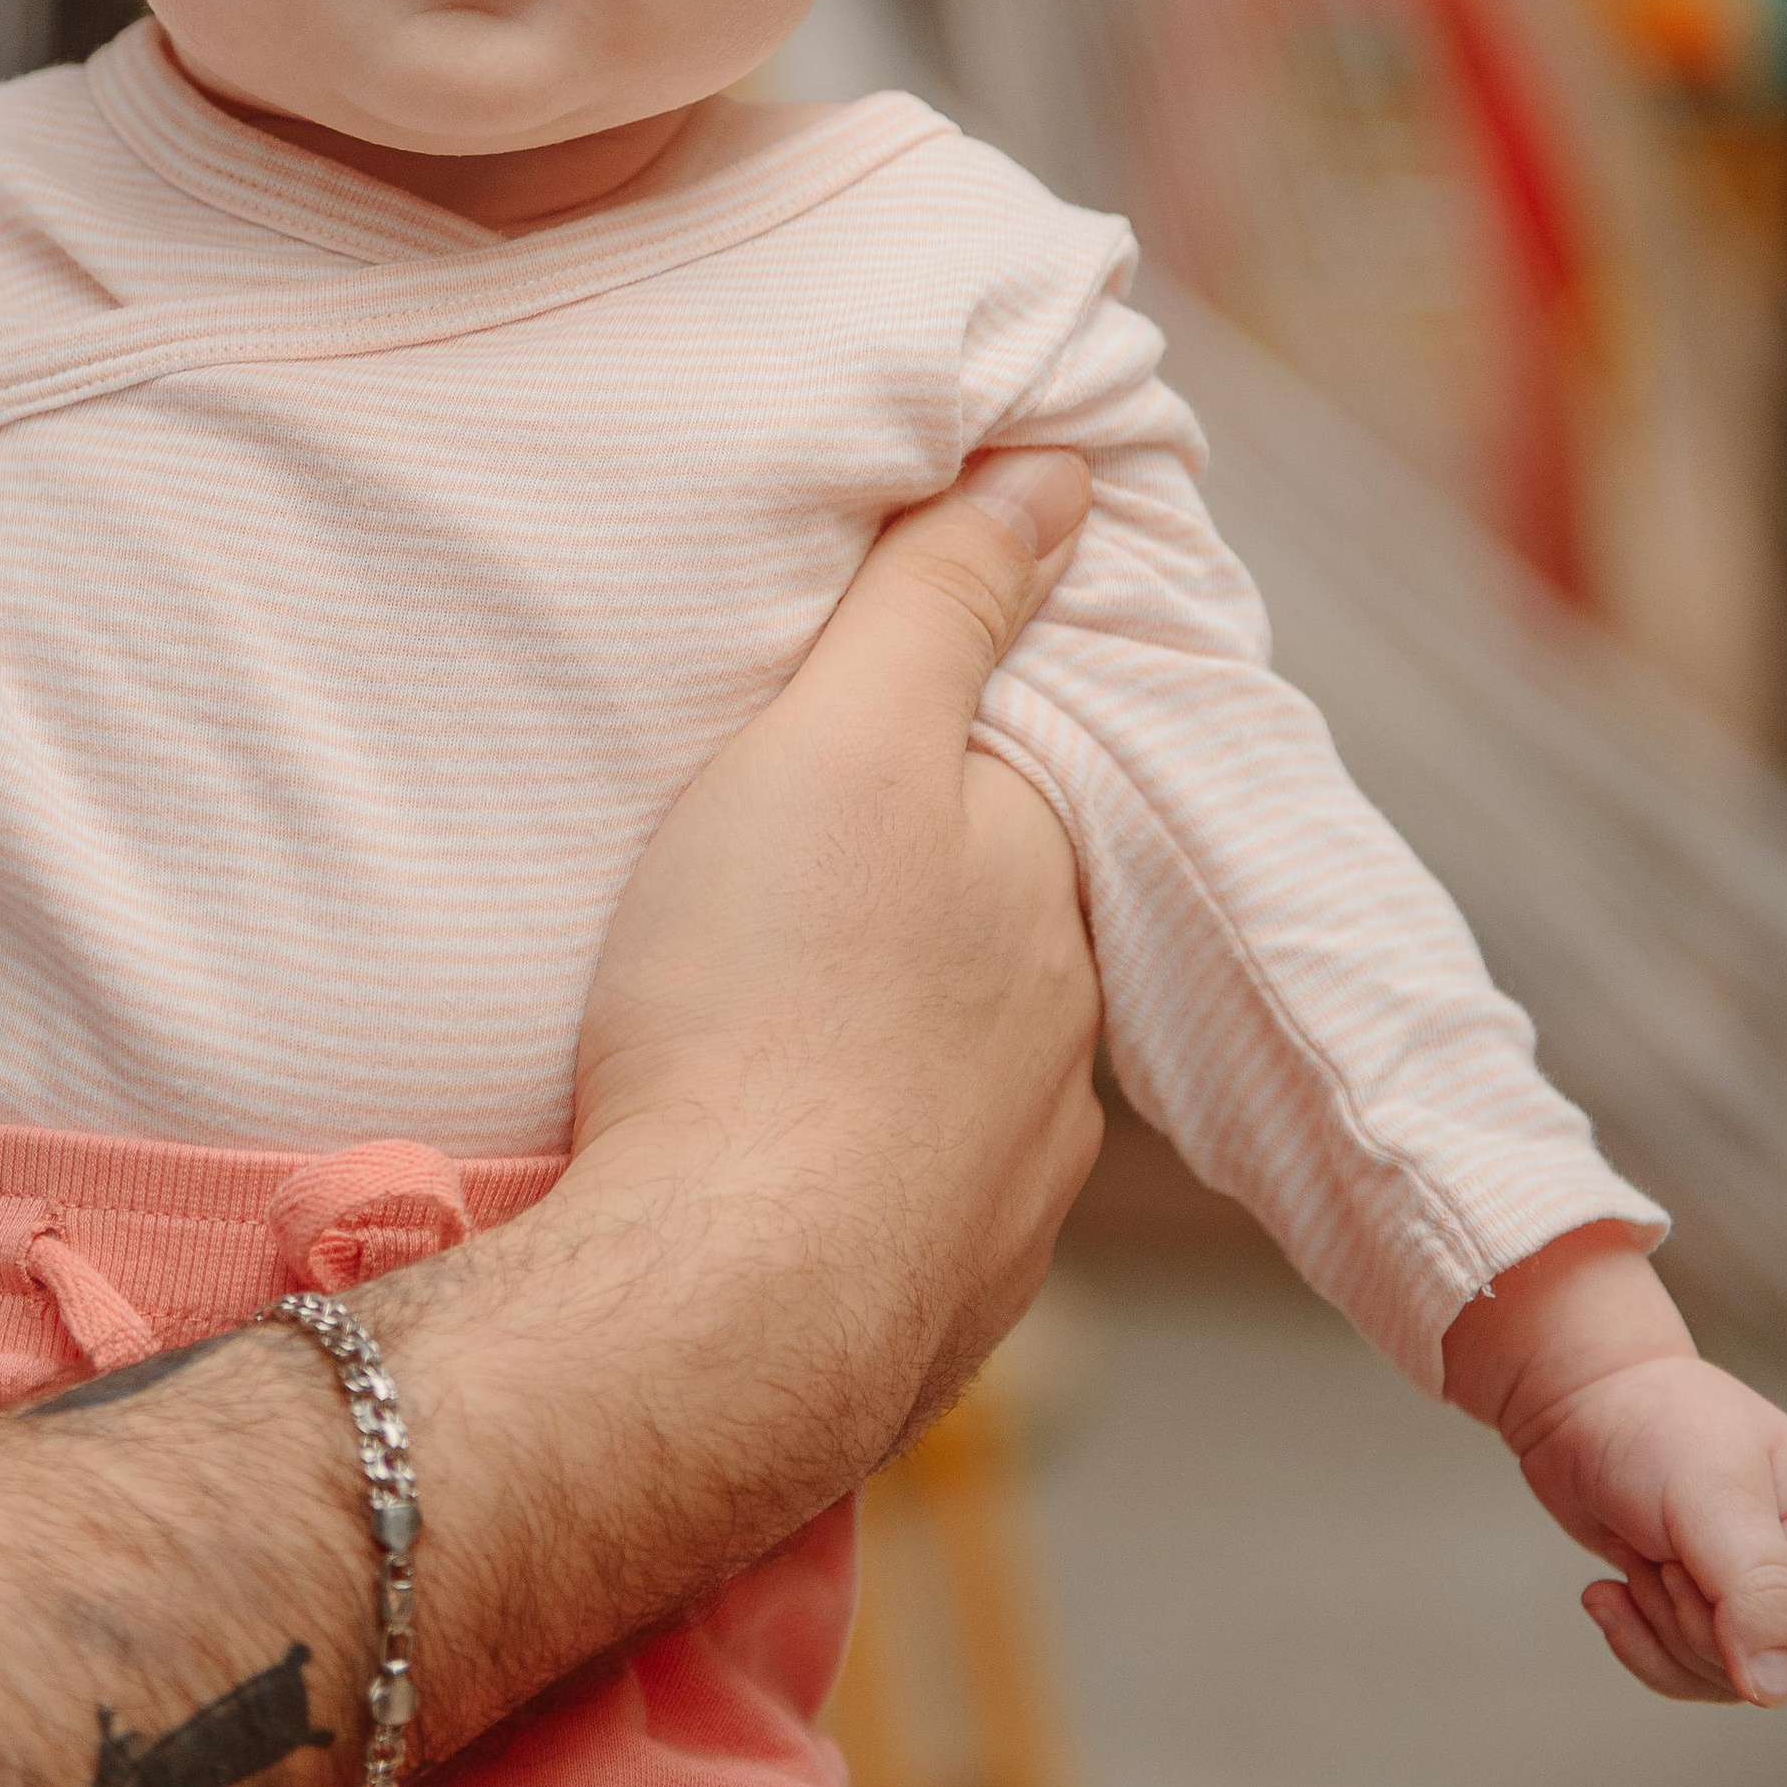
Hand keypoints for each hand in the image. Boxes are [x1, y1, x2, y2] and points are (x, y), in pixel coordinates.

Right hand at [573, 443, 1100, 1459]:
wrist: (718, 1310)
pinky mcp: (943, 1304)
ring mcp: (1015, 1189)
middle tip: (766, 889)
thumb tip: (1068, 476)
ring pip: (953, 1074)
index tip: (841, 750)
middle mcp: (1067, 1040)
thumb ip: (940, 601)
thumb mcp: (837, 740)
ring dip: (880, 1047)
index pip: (1014, 778)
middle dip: (906, 903)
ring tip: (755, 1029)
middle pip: (986, 927)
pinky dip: (851, 1173)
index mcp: (1049, 887)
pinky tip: (768, 1163)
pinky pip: (905, 1203)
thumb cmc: (762, 996)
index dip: (930, 748)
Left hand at [1444, 1223, 1786, 1707]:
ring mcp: (1732, 1579)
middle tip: (1654, 1553)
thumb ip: (1754, 1590)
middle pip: (1760, 1660)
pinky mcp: (1683, 1594)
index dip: (1738, 1625)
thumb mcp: (1708, 1495)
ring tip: (1633, 1561)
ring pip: (1716, 1673)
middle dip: (1687, 1624)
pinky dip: (1633, 1638)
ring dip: (1657, 1630)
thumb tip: (1773, 1692)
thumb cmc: (1645, 1421)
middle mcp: (1785, 1555)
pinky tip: (1604, 1593)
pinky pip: (1674, 1662)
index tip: (1679, 1570)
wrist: (1571, 1391)